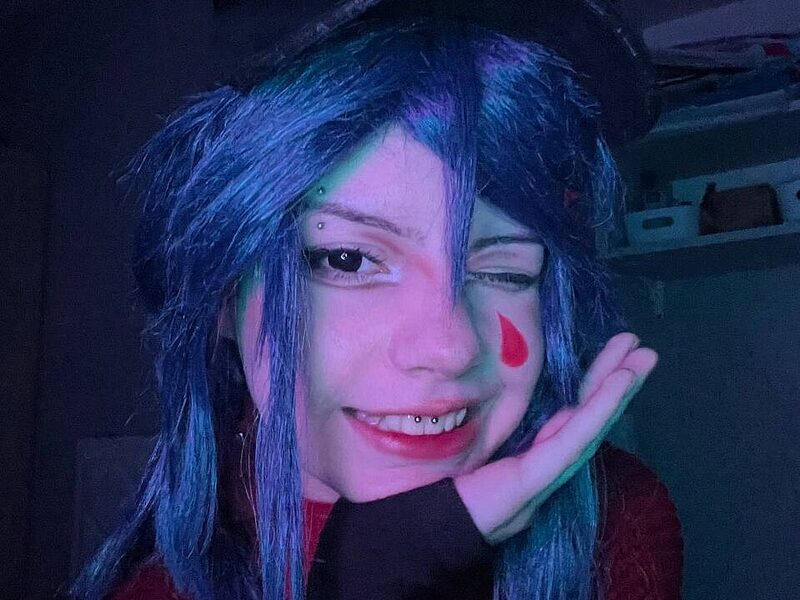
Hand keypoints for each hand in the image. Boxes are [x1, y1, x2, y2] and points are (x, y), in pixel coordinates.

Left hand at [454, 332, 657, 544]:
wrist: (454, 520)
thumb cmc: (475, 484)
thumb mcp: (504, 444)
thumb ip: (529, 428)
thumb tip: (555, 404)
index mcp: (547, 445)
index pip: (581, 406)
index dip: (602, 378)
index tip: (621, 348)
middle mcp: (559, 453)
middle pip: (595, 408)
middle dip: (621, 376)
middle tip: (645, 347)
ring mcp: (556, 463)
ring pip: (595, 417)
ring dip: (622, 385)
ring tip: (644, 357)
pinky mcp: (544, 471)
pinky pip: (577, 433)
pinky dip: (602, 405)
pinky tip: (620, 381)